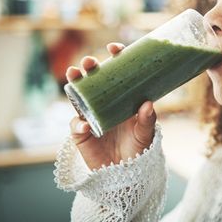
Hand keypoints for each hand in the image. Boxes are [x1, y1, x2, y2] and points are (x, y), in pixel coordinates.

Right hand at [66, 43, 156, 169]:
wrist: (126, 174)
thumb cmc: (138, 149)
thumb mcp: (146, 134)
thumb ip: (147, 120)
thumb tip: (148, 104)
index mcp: (121, 98)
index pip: (117, 73)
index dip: (114, 58)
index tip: (114, 48)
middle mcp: (103, 103)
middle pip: (93, 80)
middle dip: (88, 67)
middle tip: (88, 61)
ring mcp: (90, 116)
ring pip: (78, 96)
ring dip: (75, 84)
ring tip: (74, 75)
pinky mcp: (81, 133)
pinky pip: (76, 125)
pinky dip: (79, 124)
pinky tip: (84, 125)